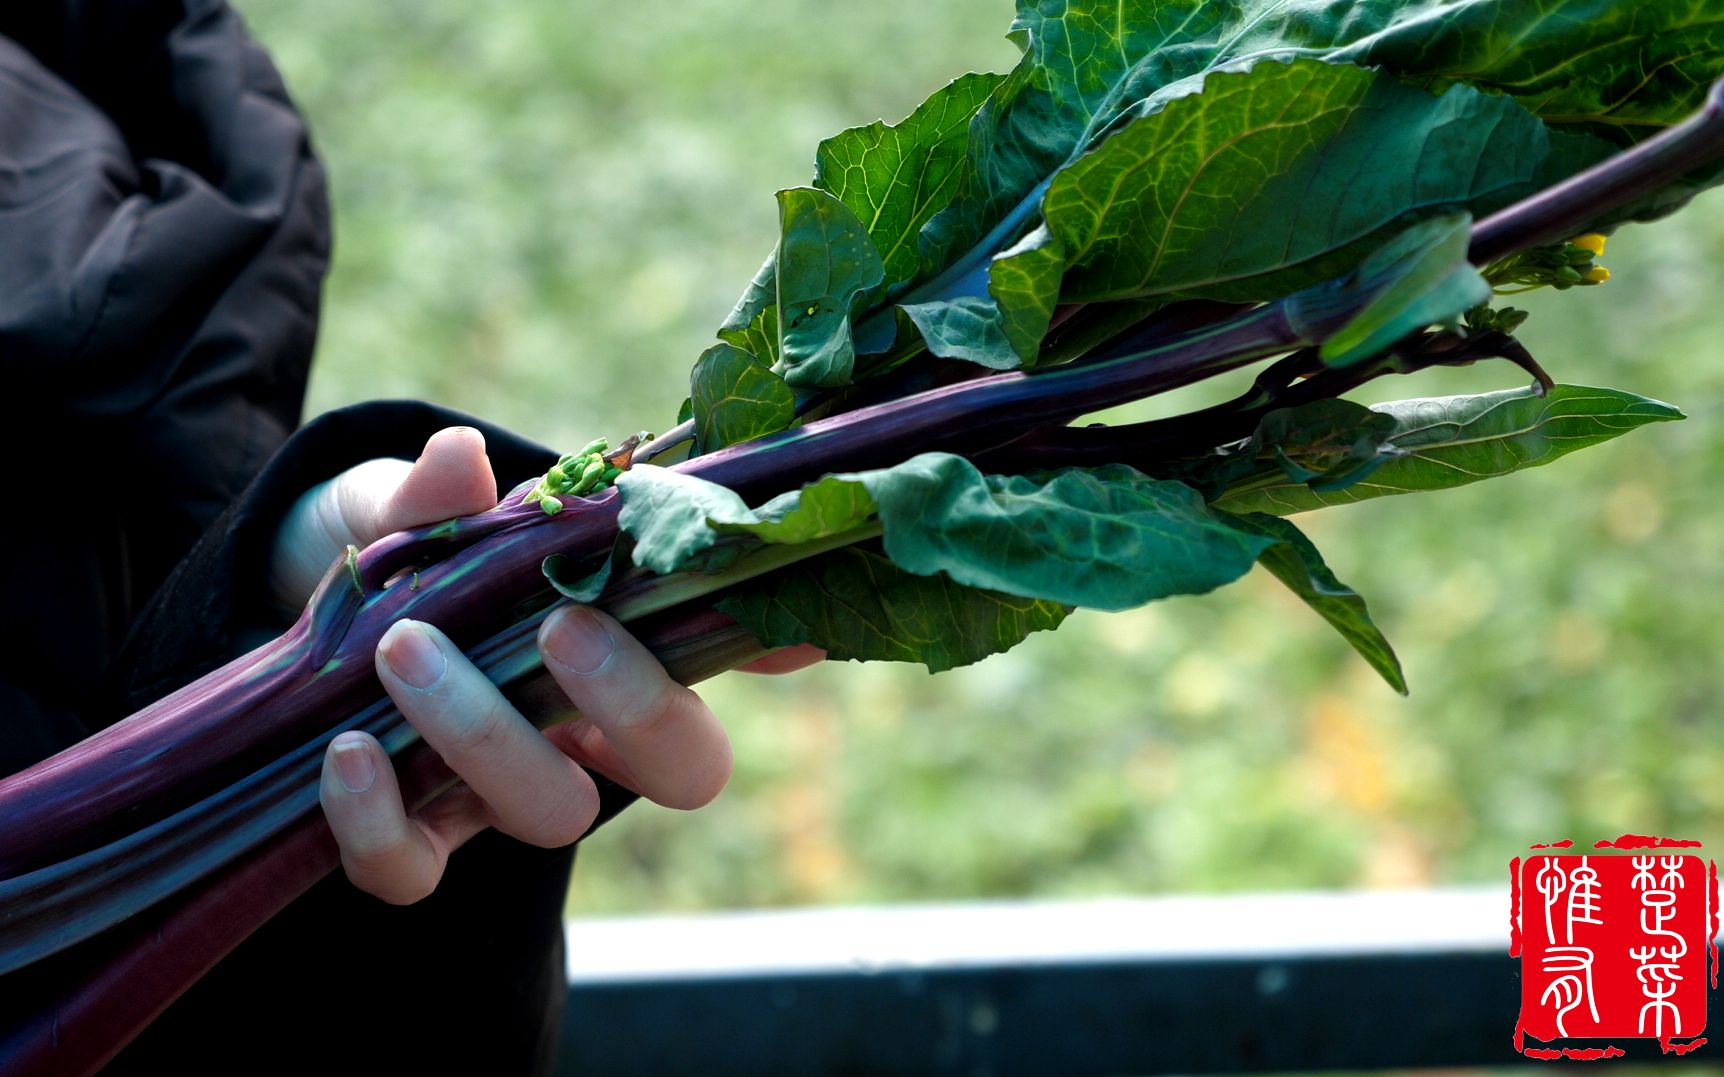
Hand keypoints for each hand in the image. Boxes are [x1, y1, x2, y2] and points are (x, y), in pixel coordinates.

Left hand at [268, 426, 821, 903]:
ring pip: (552, 814)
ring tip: (407, 648)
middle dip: (637, 701)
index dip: (777, 643)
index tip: (803, 619)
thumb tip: (462, 459)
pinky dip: (380, 823)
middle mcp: (587, 734)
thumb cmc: (390, 557)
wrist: (288, 613)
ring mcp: (504, 795)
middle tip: (565, 626)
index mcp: (621, 647)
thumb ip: (442, 500)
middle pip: (680, 768)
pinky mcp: (409, 838)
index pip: (727, 651)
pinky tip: (348, 750)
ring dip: (486, 734)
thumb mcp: (410, 513)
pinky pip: (413, 872)